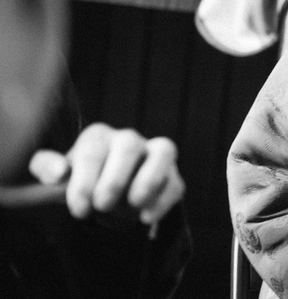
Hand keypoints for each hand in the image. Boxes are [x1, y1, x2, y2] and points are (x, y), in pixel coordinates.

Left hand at [27, 122, 184, 226]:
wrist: (108, 197)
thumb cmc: (81, 181)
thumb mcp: (56, 175)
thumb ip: (45, 167)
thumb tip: (59, 173)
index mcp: (99, 136)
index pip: (93, 148)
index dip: (85, 180)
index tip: (78, 208)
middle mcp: (129, 140)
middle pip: (129, 144)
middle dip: (115, 178)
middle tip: (102, 205)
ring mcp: (155, 156)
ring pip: (164, 150)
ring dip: (150, 179)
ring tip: (133, 203)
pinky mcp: (172, 176)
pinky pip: (175, 182)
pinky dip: (163, 201)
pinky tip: (145, 217)